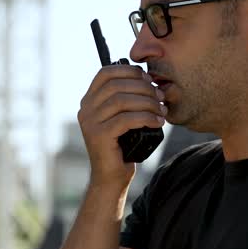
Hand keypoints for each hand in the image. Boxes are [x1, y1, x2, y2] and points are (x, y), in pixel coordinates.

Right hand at [77, 64, 166, 190]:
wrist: (111, 177)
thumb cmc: (122, 146)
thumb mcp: (123, 118)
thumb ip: (127, 98)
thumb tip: (148, 78)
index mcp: (89, 100)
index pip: (105, 73)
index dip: (129, 71)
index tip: (148, 79)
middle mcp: (86, 109)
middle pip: (116, 85)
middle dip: (143, 88)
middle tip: (160, 97)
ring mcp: (90, 122)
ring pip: (121, 100)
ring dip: (147, 103)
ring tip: (161, 111)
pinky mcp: (98, 136)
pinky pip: (126, 119)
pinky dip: (146, 118)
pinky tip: (157, 123)